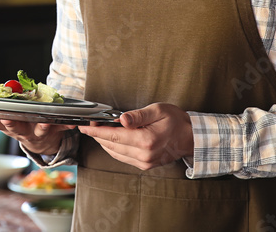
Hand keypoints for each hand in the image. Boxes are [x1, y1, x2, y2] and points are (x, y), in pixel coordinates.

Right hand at [0, 116, 72, 155]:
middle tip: (7, 120)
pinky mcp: (54, 131)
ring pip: (40, 130)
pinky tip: (73, 122)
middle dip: (11, 124)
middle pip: (15, 128)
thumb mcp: (3, 123)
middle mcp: (22, 131)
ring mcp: (38, 132)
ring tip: (44, 121)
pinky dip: (67, 125)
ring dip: (41, 126)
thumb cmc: (20, 126)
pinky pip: (62, 127)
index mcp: (9, 126)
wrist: (43, 144)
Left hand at [78, 103, 192, 169]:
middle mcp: (144, 155)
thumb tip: (121, 120)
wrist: (190, 138)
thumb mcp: (158, 110)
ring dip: (103, 142)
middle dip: (97, 135)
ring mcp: (144, 162)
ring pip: (115, 153)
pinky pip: (123, 157)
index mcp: (146, 140)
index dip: (96, 131)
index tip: (84, 126)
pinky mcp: (145, 165)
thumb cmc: (176, 121)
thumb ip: (138, 115)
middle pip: (111, 145)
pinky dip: (113, 148)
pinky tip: (110, 140)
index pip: (113, 136)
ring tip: (96, 130)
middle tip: (88, 124)